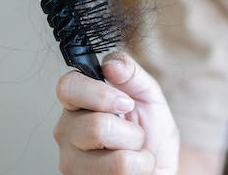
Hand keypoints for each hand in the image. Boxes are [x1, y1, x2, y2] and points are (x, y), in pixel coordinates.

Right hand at [54, 51, 179, 174]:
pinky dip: (141, 172)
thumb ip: (129, 72)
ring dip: (139, 156)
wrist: (160, 165)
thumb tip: (110, 64)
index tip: (125, 102)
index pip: (67, 87)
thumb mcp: (148, 94)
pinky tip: (133, 171)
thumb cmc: (150, 131)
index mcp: (77, 103)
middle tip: (135, 135)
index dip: (100, 94)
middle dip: (131, 132)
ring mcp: (73, 165)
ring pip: (116, 161)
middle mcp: (67, 133)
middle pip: (96, 128)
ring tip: (134, 154)